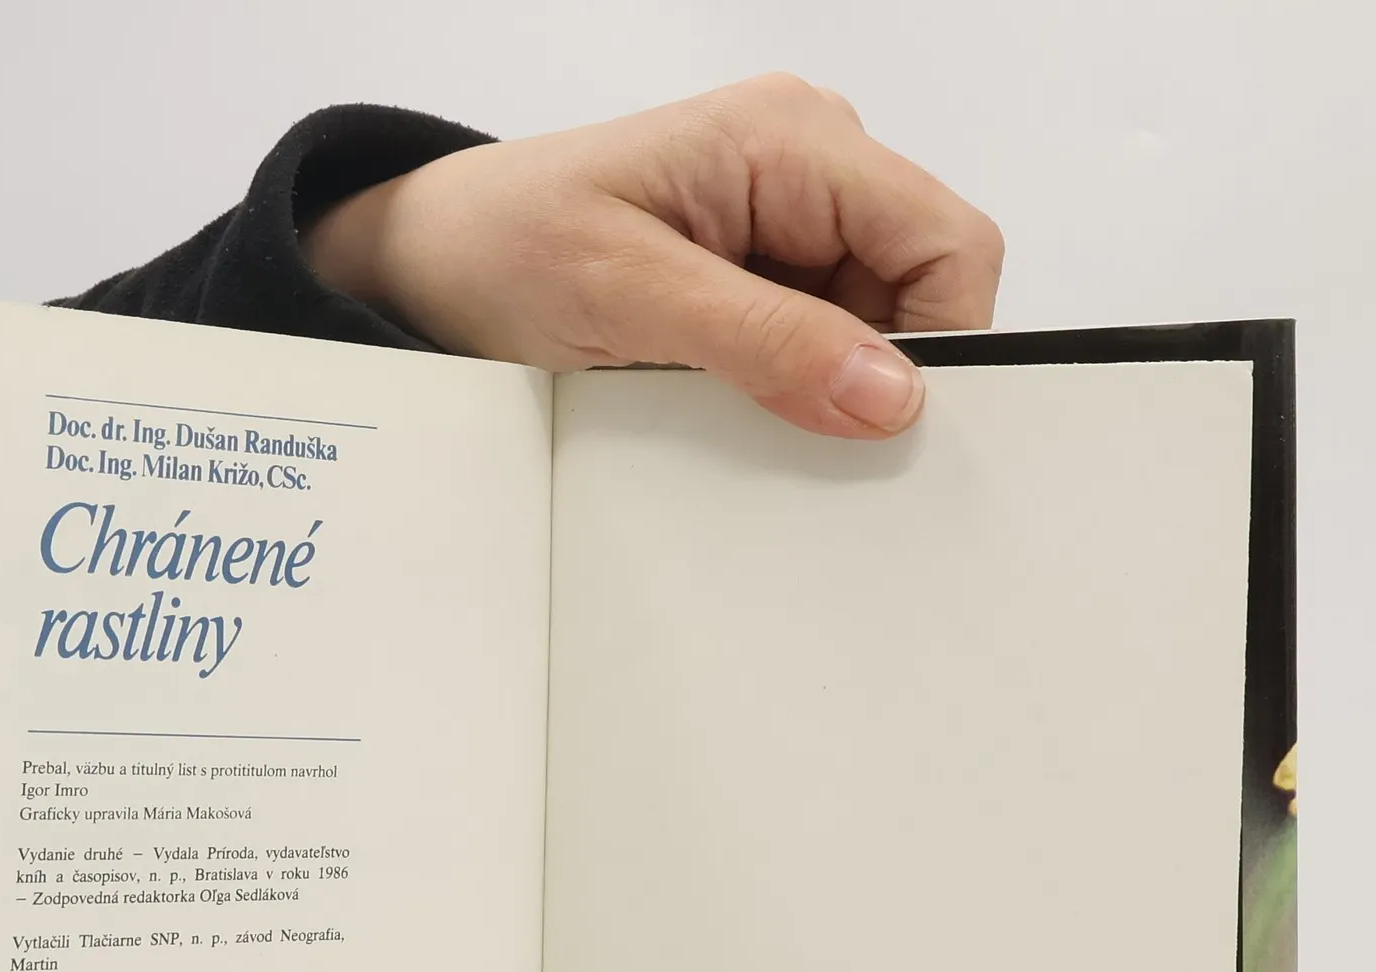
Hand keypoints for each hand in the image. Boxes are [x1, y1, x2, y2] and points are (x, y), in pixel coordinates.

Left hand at [307, 74, 1003, 439]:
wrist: (427, 263)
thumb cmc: (501, 247)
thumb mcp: (626, 297)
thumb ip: (765, 341)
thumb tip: (890, 394)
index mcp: (793, 139)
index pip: (948, 242)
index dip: (941, 342)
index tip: (879, 426)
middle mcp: (808, 166)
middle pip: (921, 287)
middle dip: (876, 371)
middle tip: (791, 429)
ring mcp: (785, 221)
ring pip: (875, 327)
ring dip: (824, 385)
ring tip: (728, 401)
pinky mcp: (756, 273)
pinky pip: (819, 344)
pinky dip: (790, 388)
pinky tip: (724, 397)